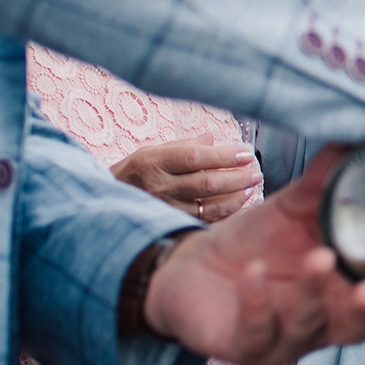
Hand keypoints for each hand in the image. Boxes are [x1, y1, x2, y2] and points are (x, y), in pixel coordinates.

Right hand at [110, 136, 261, 222]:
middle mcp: (159, 186)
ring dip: (234, 198)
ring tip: (250, 189)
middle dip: (237, 178)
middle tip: (256, 173)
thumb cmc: (137, 171)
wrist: (108, 201)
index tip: (246, 155)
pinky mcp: (169, 225)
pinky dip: (223, 215)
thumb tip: (213, 138)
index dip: (224, 157)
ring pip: (207, 207)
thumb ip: (185, 145)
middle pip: (206, 184)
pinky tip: (237, 207)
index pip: (196, 158)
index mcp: (155, 162)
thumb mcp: (154, 151)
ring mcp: (164, 209)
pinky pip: (203, 223)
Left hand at [142, 144, 364, 364]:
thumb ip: (334, 178)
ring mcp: (285, 337)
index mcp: (346, 293)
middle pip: (358, 329)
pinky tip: (256, 272)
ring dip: (315, 295)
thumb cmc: (260, 243)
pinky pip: (255, 328)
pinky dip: (259, 300)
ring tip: (317, 259)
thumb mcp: (299, 208)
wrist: (194, 269)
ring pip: (309, 327)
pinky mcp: (244, 342)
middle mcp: (324, 322)